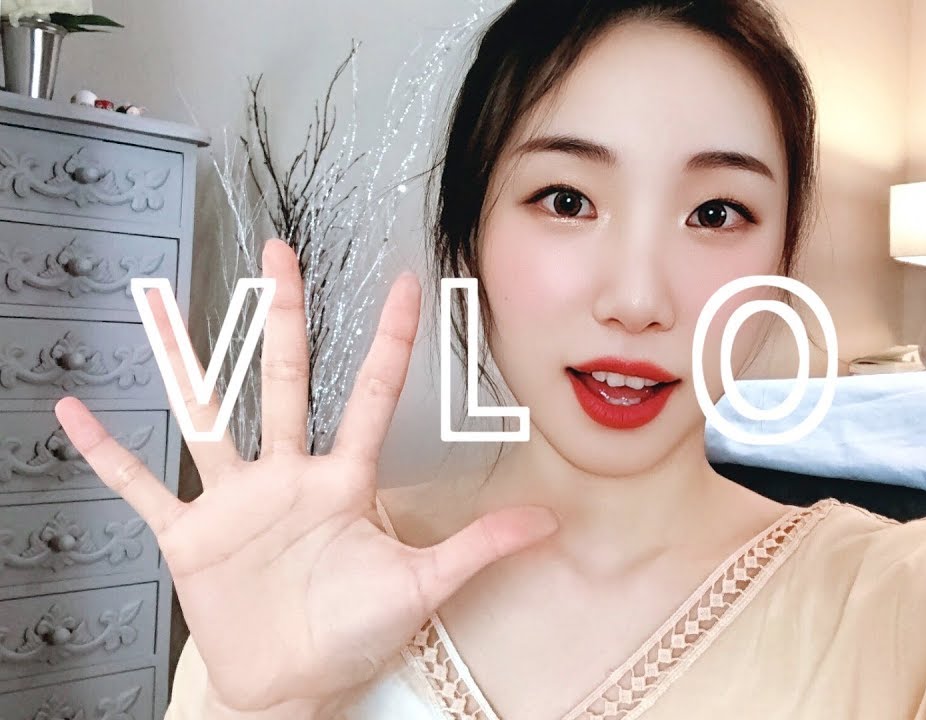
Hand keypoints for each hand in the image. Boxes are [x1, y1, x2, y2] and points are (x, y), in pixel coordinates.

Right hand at [55, 239, 556, 710]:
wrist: (291, 684)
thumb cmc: (352, 634)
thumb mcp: (422, 585)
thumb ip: (479, 547)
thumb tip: (549, 523)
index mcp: (343, 481)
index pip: (372, 395)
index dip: (391, 341)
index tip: (406, 286)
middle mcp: (288, 476)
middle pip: (286, 379)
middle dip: (285, 316)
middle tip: (281, 254)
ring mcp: (236, 500)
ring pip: (207, 413)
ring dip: (183, 359)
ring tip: (159, 302)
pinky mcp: (190, 534)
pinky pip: (141, 486)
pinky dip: (107, 454)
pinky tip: (76, 416)